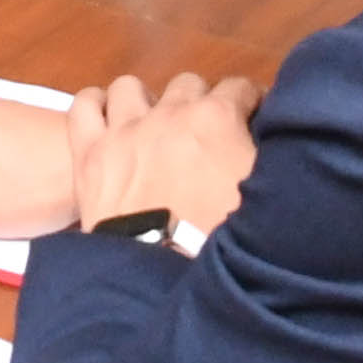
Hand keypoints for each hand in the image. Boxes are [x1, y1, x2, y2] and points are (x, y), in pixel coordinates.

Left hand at [62, 71, 259, 239]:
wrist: (162, 278)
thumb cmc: (223, 240)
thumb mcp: (267, 198)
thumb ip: (269, 162)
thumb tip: (277, 145)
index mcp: (218, 119)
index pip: (240, 88)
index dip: (250, 101)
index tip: (252, 118)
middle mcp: (171, 112)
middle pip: (188, 84)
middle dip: (199, 101)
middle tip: (202, 134)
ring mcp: (125, 128)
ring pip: (130, 88)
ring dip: (144, 102)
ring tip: (150, 126)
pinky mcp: (89, 151)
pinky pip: (84, 107)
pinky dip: (95, 107)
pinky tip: (106, 121)